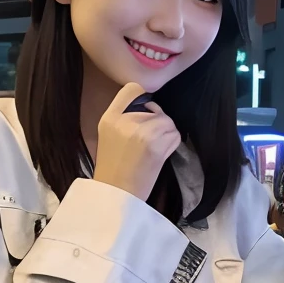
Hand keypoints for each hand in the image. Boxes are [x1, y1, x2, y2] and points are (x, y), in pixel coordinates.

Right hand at [91, 81, 181, 203]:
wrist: (116, 193)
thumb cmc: (113, 166)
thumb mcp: (108, 134)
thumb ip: (124, 116)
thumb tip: (149, 107)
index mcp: (110, 117)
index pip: (133, 88)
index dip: (144, 100)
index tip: (144, 113)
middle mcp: (126, 120)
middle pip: (155, 108)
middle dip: (156, 122)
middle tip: (146, 141)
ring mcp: (142, 132)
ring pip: (167, 121)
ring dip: (166, 134)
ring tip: (153, 148)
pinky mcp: (156, 145)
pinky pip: (174, 135)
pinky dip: (171, 143)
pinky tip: (159, 154)